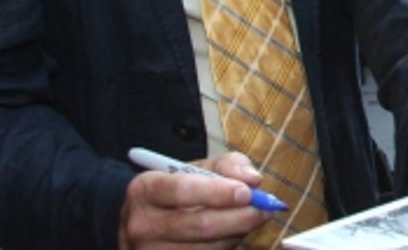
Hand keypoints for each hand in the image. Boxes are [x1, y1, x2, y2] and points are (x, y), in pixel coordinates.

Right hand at [117, 152, 268, 248]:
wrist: (144, 220)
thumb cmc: (176, 189)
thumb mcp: (196, 168)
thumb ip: (228, 165)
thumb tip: (253, 180)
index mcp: (146, 190)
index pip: (183, 190)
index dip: (219, 192)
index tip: (247, 192)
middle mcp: (142, 225)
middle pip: (200, 225)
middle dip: (240, 217)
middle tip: (264, 209)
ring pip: (206, 248)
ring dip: (238, 233)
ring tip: (250, 218)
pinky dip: (227, 245)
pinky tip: (234, 233)